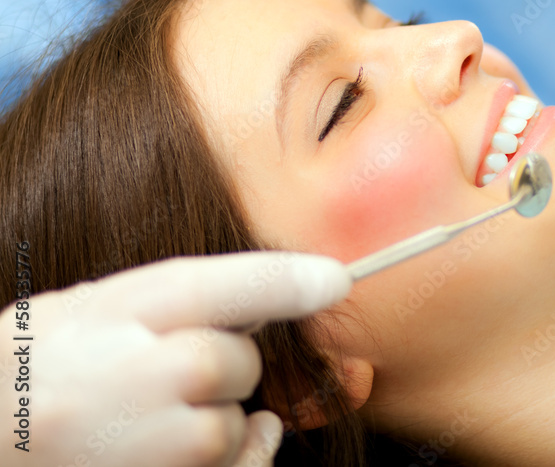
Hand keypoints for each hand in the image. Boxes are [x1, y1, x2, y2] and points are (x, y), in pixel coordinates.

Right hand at [0, 252, 351, 466]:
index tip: (336, 280)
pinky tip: (188, 449)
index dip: (288, 282)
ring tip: (149, 419)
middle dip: (222, 363)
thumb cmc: (41, 368)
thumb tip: (276, 289)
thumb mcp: (92, 308)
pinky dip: (236, 456)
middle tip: (165, 372)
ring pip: (236, 421)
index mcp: (117, 314)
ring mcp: (153, 443)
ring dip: (215, 418)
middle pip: (239, 360)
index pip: (221, 287)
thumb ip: (177, 298)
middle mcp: (141, 377)